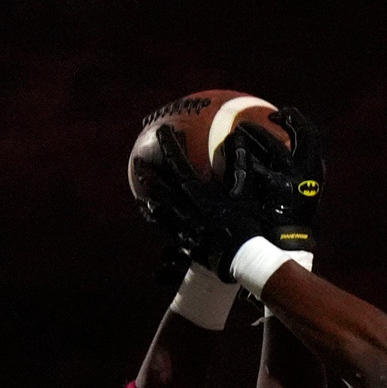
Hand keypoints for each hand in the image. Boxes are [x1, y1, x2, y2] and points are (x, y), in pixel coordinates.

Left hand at [139, 109, 324, 279]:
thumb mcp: (248, 189)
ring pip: (159, 206)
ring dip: (148, 192)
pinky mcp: (184, 240)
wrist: (243, 256)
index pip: (179, 163)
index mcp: (200, 192)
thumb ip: (241, 163)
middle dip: (149, 169)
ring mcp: (183, 224)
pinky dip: (154, 216)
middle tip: (138, 158)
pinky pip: (164, 226)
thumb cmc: (248, 222)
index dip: (169, 145)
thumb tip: (238, 137)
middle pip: (161, 185)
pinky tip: (148, 211)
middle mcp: (187, 207)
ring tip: (140, 182)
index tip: (162, 131)